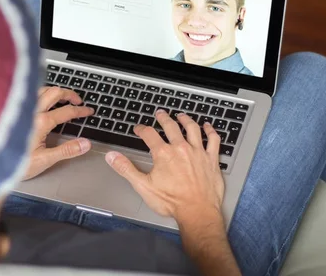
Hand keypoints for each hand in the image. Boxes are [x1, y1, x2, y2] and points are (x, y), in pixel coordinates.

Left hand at [22, 86, 93, 180]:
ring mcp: (21, 109)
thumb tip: (85, 144)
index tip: (88, 111)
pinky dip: (41, 93)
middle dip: (69, 94)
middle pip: (55, 92)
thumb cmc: (14, 163)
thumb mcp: (45, 160)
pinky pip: (30, 94)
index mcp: (41, 122)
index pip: (67, 111)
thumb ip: (67, 150)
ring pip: (42, 89)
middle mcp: (31, 110)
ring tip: (62, 97)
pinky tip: (42, 100)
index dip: (81, 111)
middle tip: (78, 101)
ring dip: (55, 91)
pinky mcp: (13, 110)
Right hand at [105, 110, 224, 225]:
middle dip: (163, 118)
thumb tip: (112, 156)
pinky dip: (210, 131)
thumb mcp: (143, 186)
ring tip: (181, 115)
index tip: (139, 129)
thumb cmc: (172, 202)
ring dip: (185, 119)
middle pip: (171, 126)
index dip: (142, 129)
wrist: (197, 212)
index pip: (149, 134)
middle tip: (160, 113)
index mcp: (163, 154)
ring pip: (192, 128)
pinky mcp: (211, 159)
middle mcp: (181, 149)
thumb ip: (126, 169)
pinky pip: (213, 140)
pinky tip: (207, 127)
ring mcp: (198, 152)